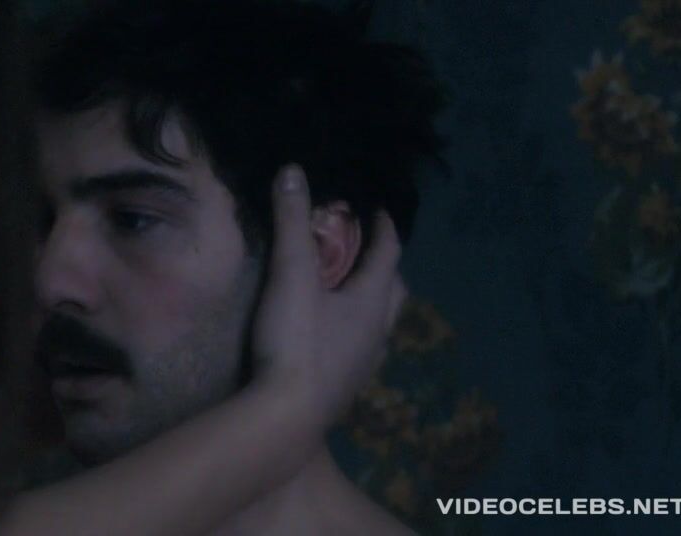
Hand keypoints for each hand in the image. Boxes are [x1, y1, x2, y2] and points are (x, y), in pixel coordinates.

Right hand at [249, 164, 406, 424]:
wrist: (285, 417)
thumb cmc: (296, 340)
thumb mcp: (290, 273)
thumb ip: (291, 222)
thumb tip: (292, 170)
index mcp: (373, 300)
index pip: (389, 254)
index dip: (384, 228)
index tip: (378, 210)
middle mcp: (378, 332)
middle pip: (395, 291)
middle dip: (384, 267)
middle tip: (365, 251)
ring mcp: (364, 365)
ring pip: (379, 326)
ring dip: (369, 304)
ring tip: (346, 292)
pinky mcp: (344, 389)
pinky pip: (359, 352)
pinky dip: (351, 334)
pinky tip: (330, 338)